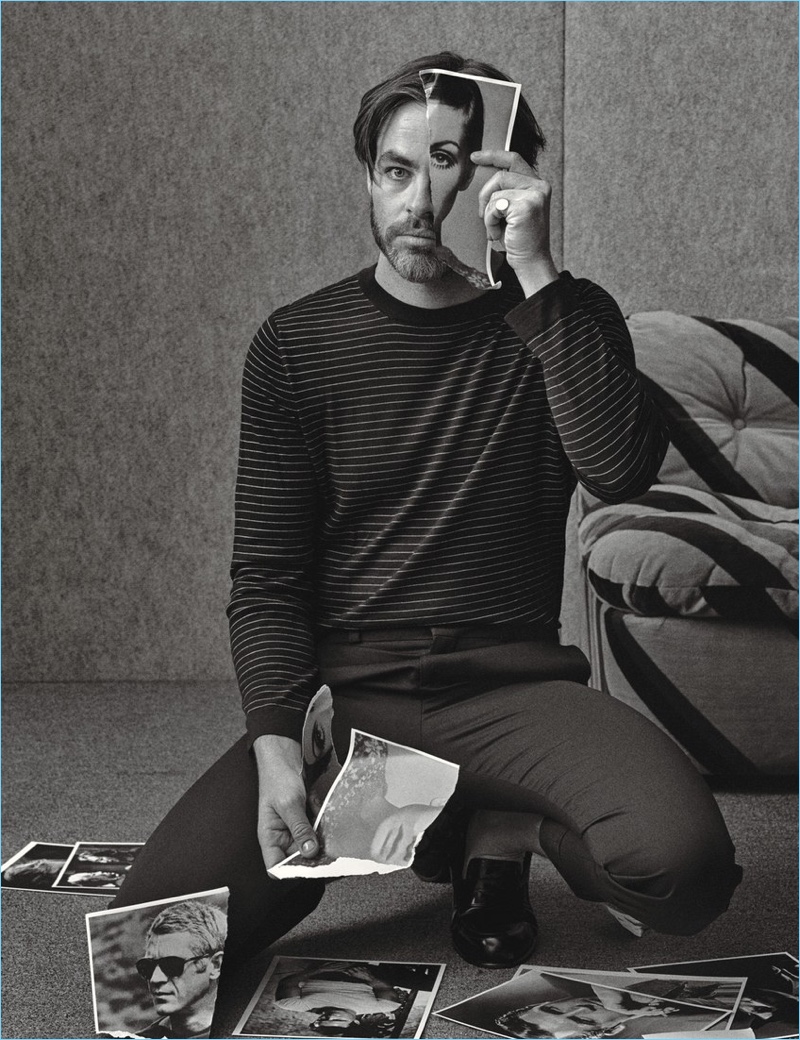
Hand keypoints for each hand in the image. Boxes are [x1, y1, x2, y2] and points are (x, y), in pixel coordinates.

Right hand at [253, 734, 318, 871]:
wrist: (284, 755)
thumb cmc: (277, 778)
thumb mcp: (289, 804)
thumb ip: (300, 828)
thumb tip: (309, 852)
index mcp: (269, 837)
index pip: (276, 867)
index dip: (291, 871)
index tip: (311, 868)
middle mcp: (281, 835)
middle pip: (297, 857)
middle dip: (313, 852)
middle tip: (328, 847)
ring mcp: (294, 826)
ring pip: (310, 842)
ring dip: (320, 835)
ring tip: (324, 823)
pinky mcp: (305, 817)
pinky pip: (316, 828)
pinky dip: (322, 821)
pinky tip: (322, 810)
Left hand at [471, 149, 558, 296]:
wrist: (530, 261)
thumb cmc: (518, 239)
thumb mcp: (511, 211)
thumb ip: (505, 192)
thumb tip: (484, 178)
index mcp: (537, 185)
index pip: (513, 160)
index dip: (493, 155)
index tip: (474, 157)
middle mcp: (540, 186)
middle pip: (500, 175)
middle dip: (485, 195)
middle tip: (483, 216)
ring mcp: (534, 195)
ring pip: (495, 193)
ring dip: (489, 214)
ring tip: (497, 229)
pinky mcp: (526, 206)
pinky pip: (494, 206)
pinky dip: (490, 222)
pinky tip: (499, 234)